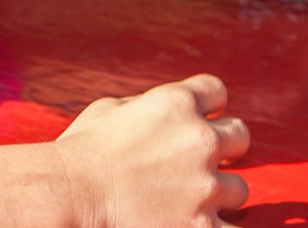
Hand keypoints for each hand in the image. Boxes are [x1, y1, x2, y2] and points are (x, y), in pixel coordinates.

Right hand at [0, 75, 251, 227]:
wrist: (69, 197)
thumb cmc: (78, 154)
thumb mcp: (108, 110)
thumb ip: (144, 105)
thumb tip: (156, 111)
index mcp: (175, 103)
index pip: (216, 92)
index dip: (207, 108)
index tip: (195, 122)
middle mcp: (199, 140)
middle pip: (239, 136)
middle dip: (221, 149)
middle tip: (196, 164)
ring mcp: (206, 185)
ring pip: (238, 189)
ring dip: (217, 195)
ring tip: (185, 202)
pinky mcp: (204, 226)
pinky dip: (212, 227)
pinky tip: (191, 223)